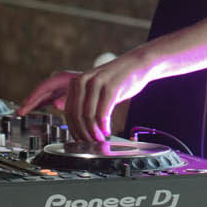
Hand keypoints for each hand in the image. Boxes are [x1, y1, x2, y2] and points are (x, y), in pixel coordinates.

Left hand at [19, 50, 157, 142]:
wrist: (137, 64)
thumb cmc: (118, 79)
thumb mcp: (96, 88)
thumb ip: (86, 102)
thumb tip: (79, 127)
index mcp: (77, 82)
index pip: (68, 111)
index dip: (73, 129)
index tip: (80, 139)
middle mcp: (83, 81)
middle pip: (76, 115)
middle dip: (82, 133)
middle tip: (91, 143)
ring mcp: (97, 83)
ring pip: (87, 116)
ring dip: (93, 132)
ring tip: (100, 139)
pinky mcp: (111, 87)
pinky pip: (102, 113)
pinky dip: (104, 126)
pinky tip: (107, 131)